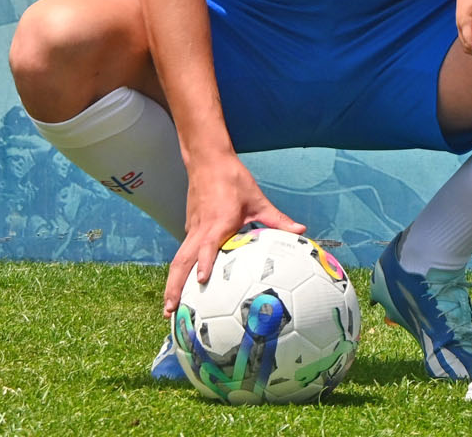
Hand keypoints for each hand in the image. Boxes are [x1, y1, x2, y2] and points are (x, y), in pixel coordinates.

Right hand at [163, 157, 305, 314]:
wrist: (208, 160)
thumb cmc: (234, 180)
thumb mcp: (258, 200)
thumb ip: (278, 220)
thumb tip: (301, 231)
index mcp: (218, 222)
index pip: (207, 245)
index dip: (203, 262)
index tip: (202, 280)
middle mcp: (200, 229)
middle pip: (181, 261)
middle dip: (174, 287)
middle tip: (171, 311)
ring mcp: (191, 229)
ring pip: (178, 259)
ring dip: (171, 283)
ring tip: (169, 308)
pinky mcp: (189, 228)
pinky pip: (182, 252)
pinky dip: (178, 271)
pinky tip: (181, 287)